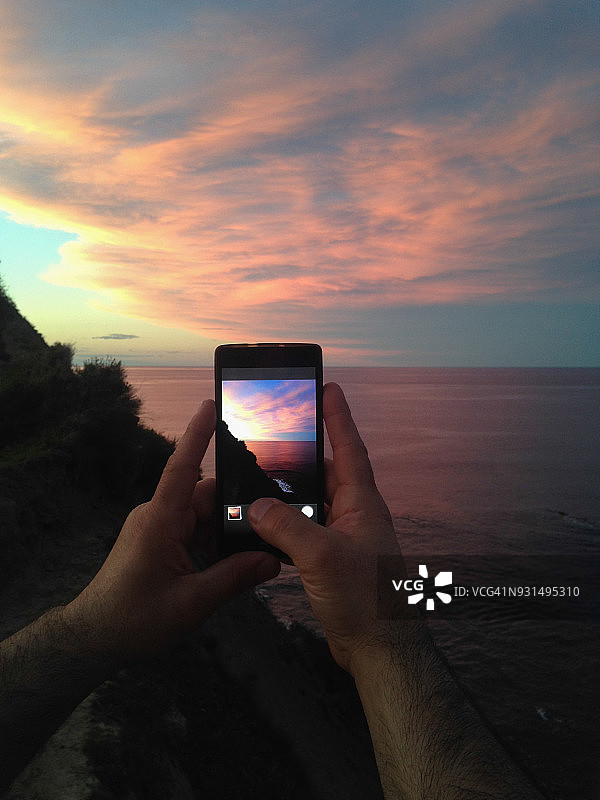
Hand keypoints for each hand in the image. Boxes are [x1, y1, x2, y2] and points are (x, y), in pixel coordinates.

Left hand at [67, 399, 280, 660]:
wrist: (95, 637)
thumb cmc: (133, 619)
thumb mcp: (191, 603)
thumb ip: (234, 578)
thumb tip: (272, 560)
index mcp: (160, 521)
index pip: (182, 467)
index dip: (198, 435)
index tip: (212, 404)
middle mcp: (159, 516)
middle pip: (207, 497)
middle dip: (238, 510)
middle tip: (271, 528)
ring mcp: (158, 527)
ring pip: (204, 516)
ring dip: (226, 533)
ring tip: (253, 557)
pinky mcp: (160, 540)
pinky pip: (195, 530)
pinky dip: (214, 543)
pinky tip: (231, 564)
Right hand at [248, 382, 405, 674]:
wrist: (379, 650)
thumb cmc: (366, 601)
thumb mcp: (321, 556)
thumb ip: (287, 526)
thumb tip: (257, 505)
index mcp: (362, 504)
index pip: (349, 448)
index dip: (338, 417)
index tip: (328, 387)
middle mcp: (356, 515)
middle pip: (329, 471)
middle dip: (308, 450)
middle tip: (283, 428)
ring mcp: (346, 538)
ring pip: (315, 502)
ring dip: (294, 490)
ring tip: (266, 473)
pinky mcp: (334, 561)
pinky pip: (308, 530)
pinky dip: (288, 524)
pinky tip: (267, 525)